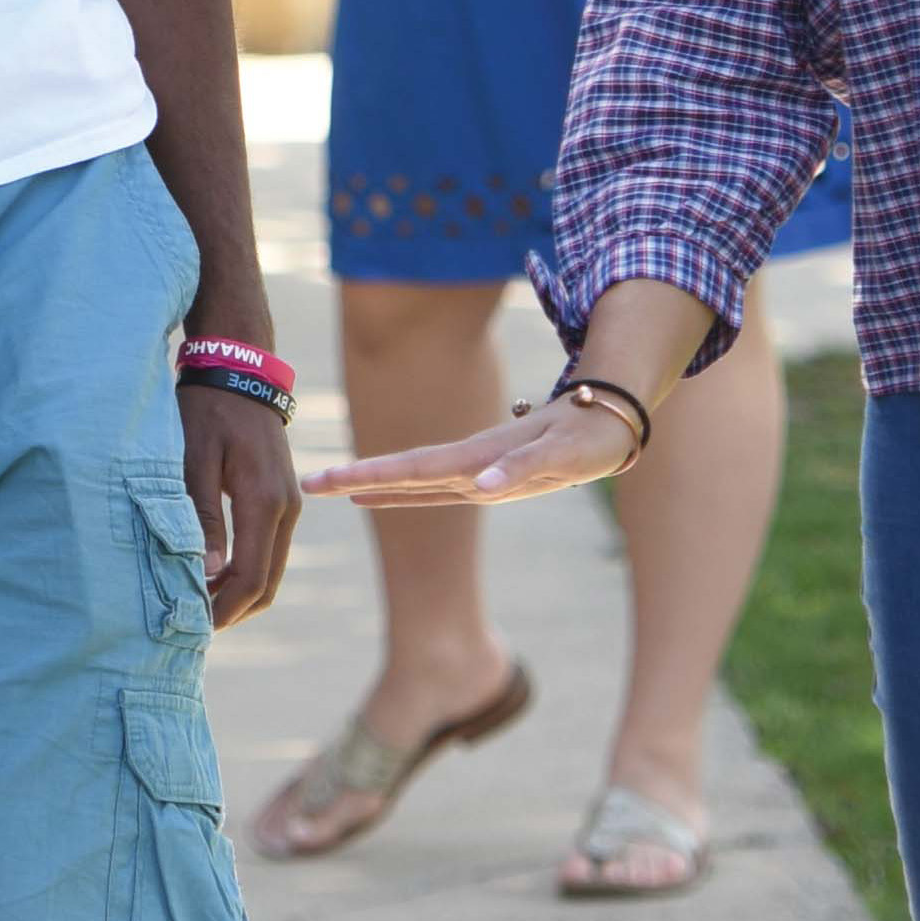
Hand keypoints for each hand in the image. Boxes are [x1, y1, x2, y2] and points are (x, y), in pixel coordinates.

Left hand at [182, 380, 299, 628]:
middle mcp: (286, 510)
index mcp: (264, 502)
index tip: (192, 628)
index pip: (250, 578)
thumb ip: (200, 517)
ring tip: (196, 603)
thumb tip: (205, 573)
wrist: (241, 371)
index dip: (223, 611)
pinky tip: (211, 574)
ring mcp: (290, 506)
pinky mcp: (282, 501)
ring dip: (238, 594)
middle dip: (232, 612)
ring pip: (270, 570)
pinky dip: (245, 572)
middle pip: (266, 584)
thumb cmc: (209, 411)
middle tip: (190, 626)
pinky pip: (268, 550)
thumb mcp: (194, 460)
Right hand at [305, 390, 644, 509]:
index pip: (413, 469)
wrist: (609, 421)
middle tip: (310, 484)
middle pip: (401, 472)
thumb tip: (482, 485)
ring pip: (410, 479)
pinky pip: (430, 486)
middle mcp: (469, 464)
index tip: (331, 480)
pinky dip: (398, 492)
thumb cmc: (589, 439)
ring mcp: (474, 471)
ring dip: (371, 485)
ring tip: (332, 490)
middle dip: (355, 478)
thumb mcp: (562, 457)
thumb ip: (522, 469)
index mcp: (478, 459)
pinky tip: (376, 499)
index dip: (371, 476)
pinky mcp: (485, 478)